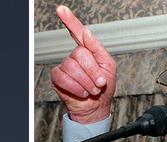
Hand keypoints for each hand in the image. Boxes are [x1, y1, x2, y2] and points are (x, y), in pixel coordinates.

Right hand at [51, 5, 115, 122]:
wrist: (96, 108)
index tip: (61, 9)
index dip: (69, 20)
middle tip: (99, 83)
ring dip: (86, 81)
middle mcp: (75, 57)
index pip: (77, 32)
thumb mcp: (108, 66)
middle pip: (79, 54)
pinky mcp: (58, 78)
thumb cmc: (104, 89)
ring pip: (72, 67)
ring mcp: (65, 67)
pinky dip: (76, 87)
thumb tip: (86, 33)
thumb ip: (98, 48)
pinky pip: (63, 78)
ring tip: (92, 89)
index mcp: (88, 51)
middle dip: (93, 71)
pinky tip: (82, 92)